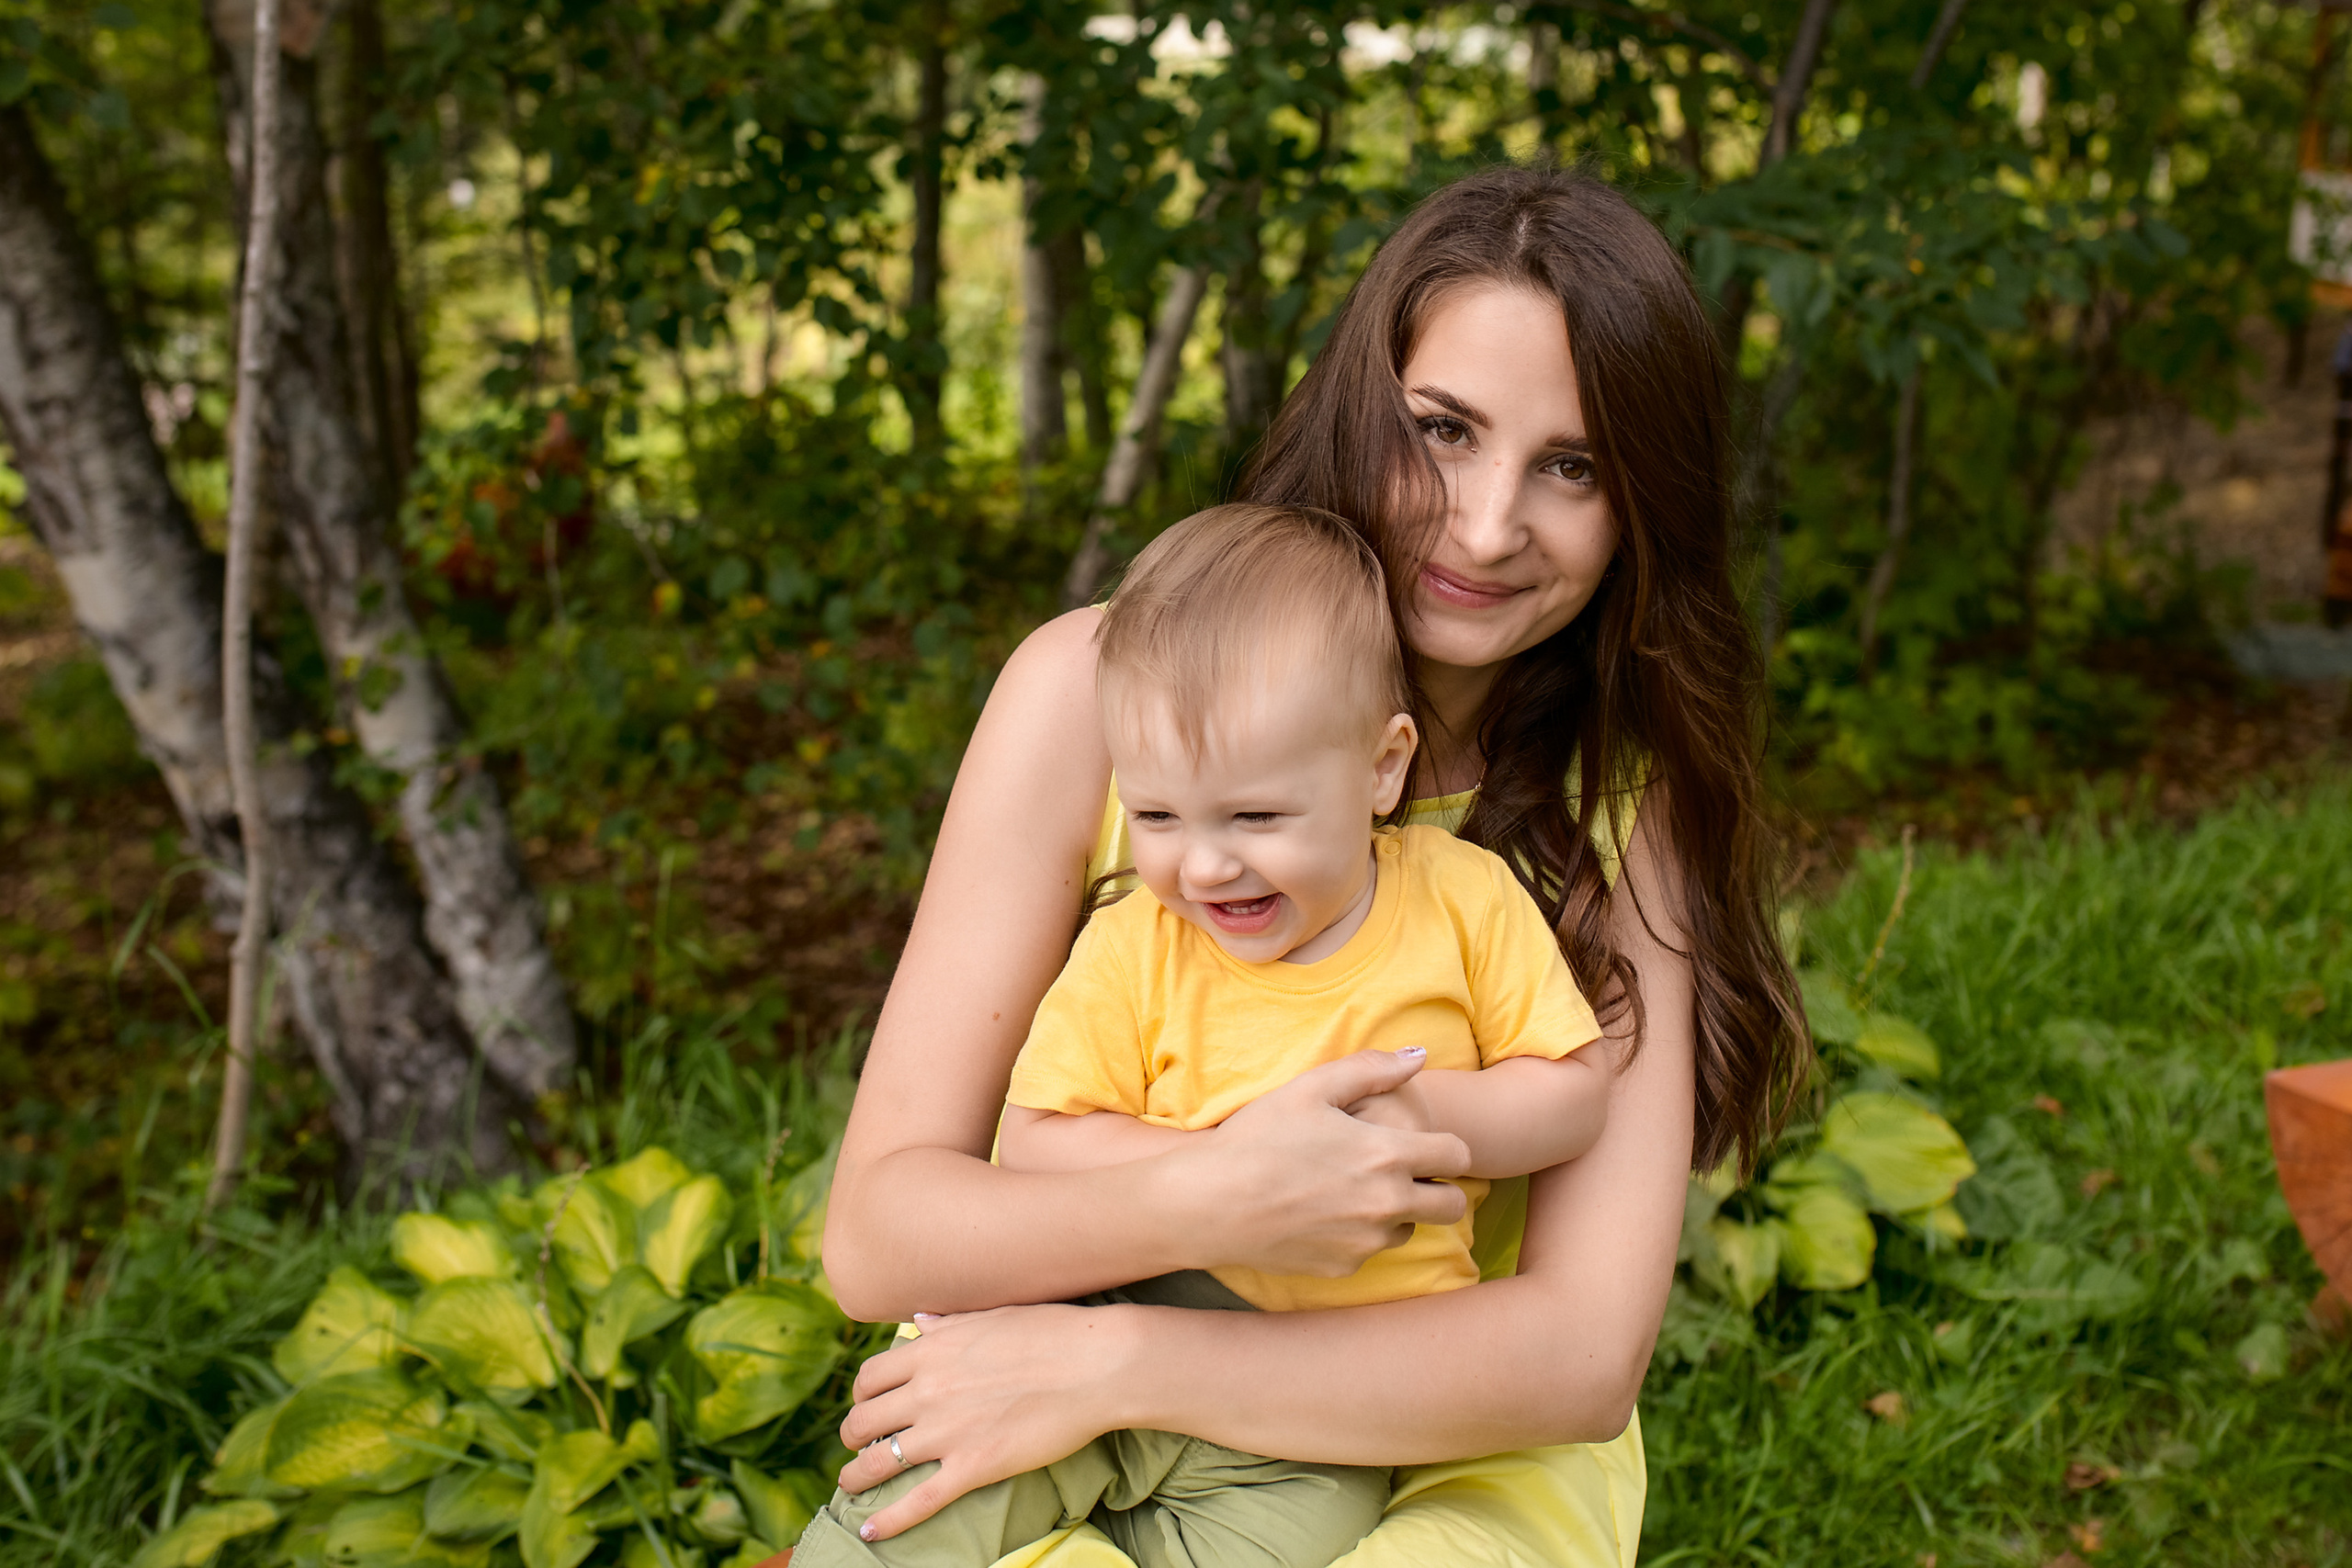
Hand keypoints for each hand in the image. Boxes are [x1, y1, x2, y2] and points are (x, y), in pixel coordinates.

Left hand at [833, 1303, 1132, 1539]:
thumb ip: (949, 1323)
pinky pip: (918, 1502)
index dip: (861, 1395)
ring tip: (850, 1485)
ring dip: (856, 1476)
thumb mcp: (992, 1315)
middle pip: (864, 1420)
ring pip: (878, 1462)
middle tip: (857, 1445)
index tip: (868, 1405)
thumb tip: (920, 1320)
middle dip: (853, 1436)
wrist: (1095, 1364)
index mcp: (931, 1351)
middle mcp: (928, 1391)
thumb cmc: (1053, 1332)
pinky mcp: (973, 1467)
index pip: (870, 1377)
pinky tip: (870, 1531)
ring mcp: (947, 1432)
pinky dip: (888, 1520)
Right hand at [1174, 1048, 1470, 1277]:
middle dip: (1440, 1188)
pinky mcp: (1343, 1268)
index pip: (1459, 1156)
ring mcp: (1366, 1243)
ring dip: (1397, 1212)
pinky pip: (1367, 1251)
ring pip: (1410, 1229)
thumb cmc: (1257, 1138)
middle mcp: (1387, 1205)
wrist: (1209, 1203)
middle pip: (1453, 1205)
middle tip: (1406, 1173)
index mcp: (1387, 1155)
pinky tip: (1321, 1214)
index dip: (1449, 1147)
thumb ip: (1371, 1069)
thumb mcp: (1310, 1088)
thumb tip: (1419, 1056)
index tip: (1428, 1145)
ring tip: (1352, 1190)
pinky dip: (1357, 1235)